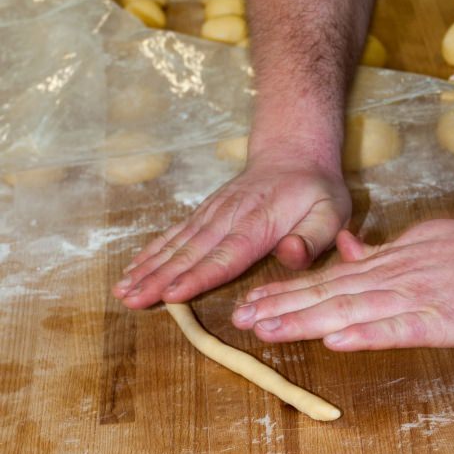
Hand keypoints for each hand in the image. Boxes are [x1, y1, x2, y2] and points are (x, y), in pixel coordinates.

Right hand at [113, 152, 351, 308]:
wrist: (294, 153)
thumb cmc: (315, 190)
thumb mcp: (330, 212)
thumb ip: (312, 238)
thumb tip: (289, 254)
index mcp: (258, 224)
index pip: (225, 255)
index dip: (197, 277)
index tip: (171, 294)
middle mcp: (228, 218)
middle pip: (190, 252)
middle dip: (158, 278)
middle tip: (131, 300)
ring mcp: (212, 213)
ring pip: (176, 243)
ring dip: (148, 267)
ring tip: (122, 289)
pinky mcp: (205, 212)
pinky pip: (174, 233)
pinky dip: (152, 250)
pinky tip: (132, 267)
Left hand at [232, 213, 453, 348]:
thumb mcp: (420, 241)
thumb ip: (381, 251)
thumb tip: (346, 249)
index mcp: (385, 265)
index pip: (326, 280)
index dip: (286, 292)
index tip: (253, 302)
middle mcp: (389, 280)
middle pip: (326, 294)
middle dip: (279, 307)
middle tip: (239, 319)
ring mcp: (412, 299)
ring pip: (349, 310)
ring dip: (305, 320)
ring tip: (266, 329)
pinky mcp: (438, 321)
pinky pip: (396, 329)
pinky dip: (364, 334)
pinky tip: (333, 341)